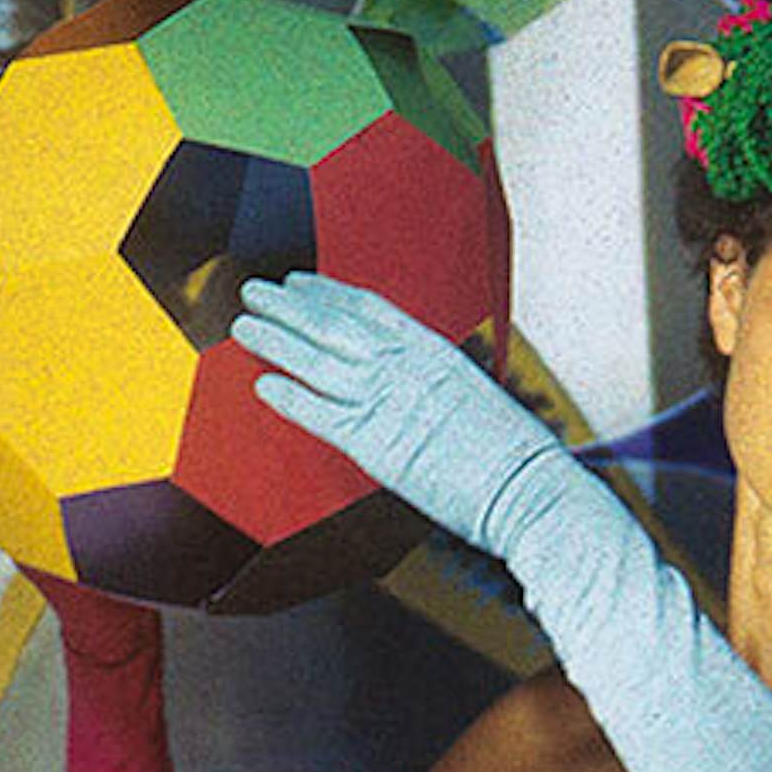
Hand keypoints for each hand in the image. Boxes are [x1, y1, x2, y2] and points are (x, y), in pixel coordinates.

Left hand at [233, 274, 563, 556]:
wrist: (528, 489)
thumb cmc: (515, 458)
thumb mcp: (477, 401)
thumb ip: (439, 387)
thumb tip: (422, 391)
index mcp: (433, 351)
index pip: (368, 309)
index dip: (326, 293)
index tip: (299, 282)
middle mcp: (406, 368)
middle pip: (333, 325)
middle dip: (288, 305)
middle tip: (253, 291)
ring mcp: (388, 403)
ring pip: (316, 361)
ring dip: (275, 340)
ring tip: (243, 326)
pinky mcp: (375, 444)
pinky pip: (319, 414)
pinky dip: (289, 396)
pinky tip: (262, 384)